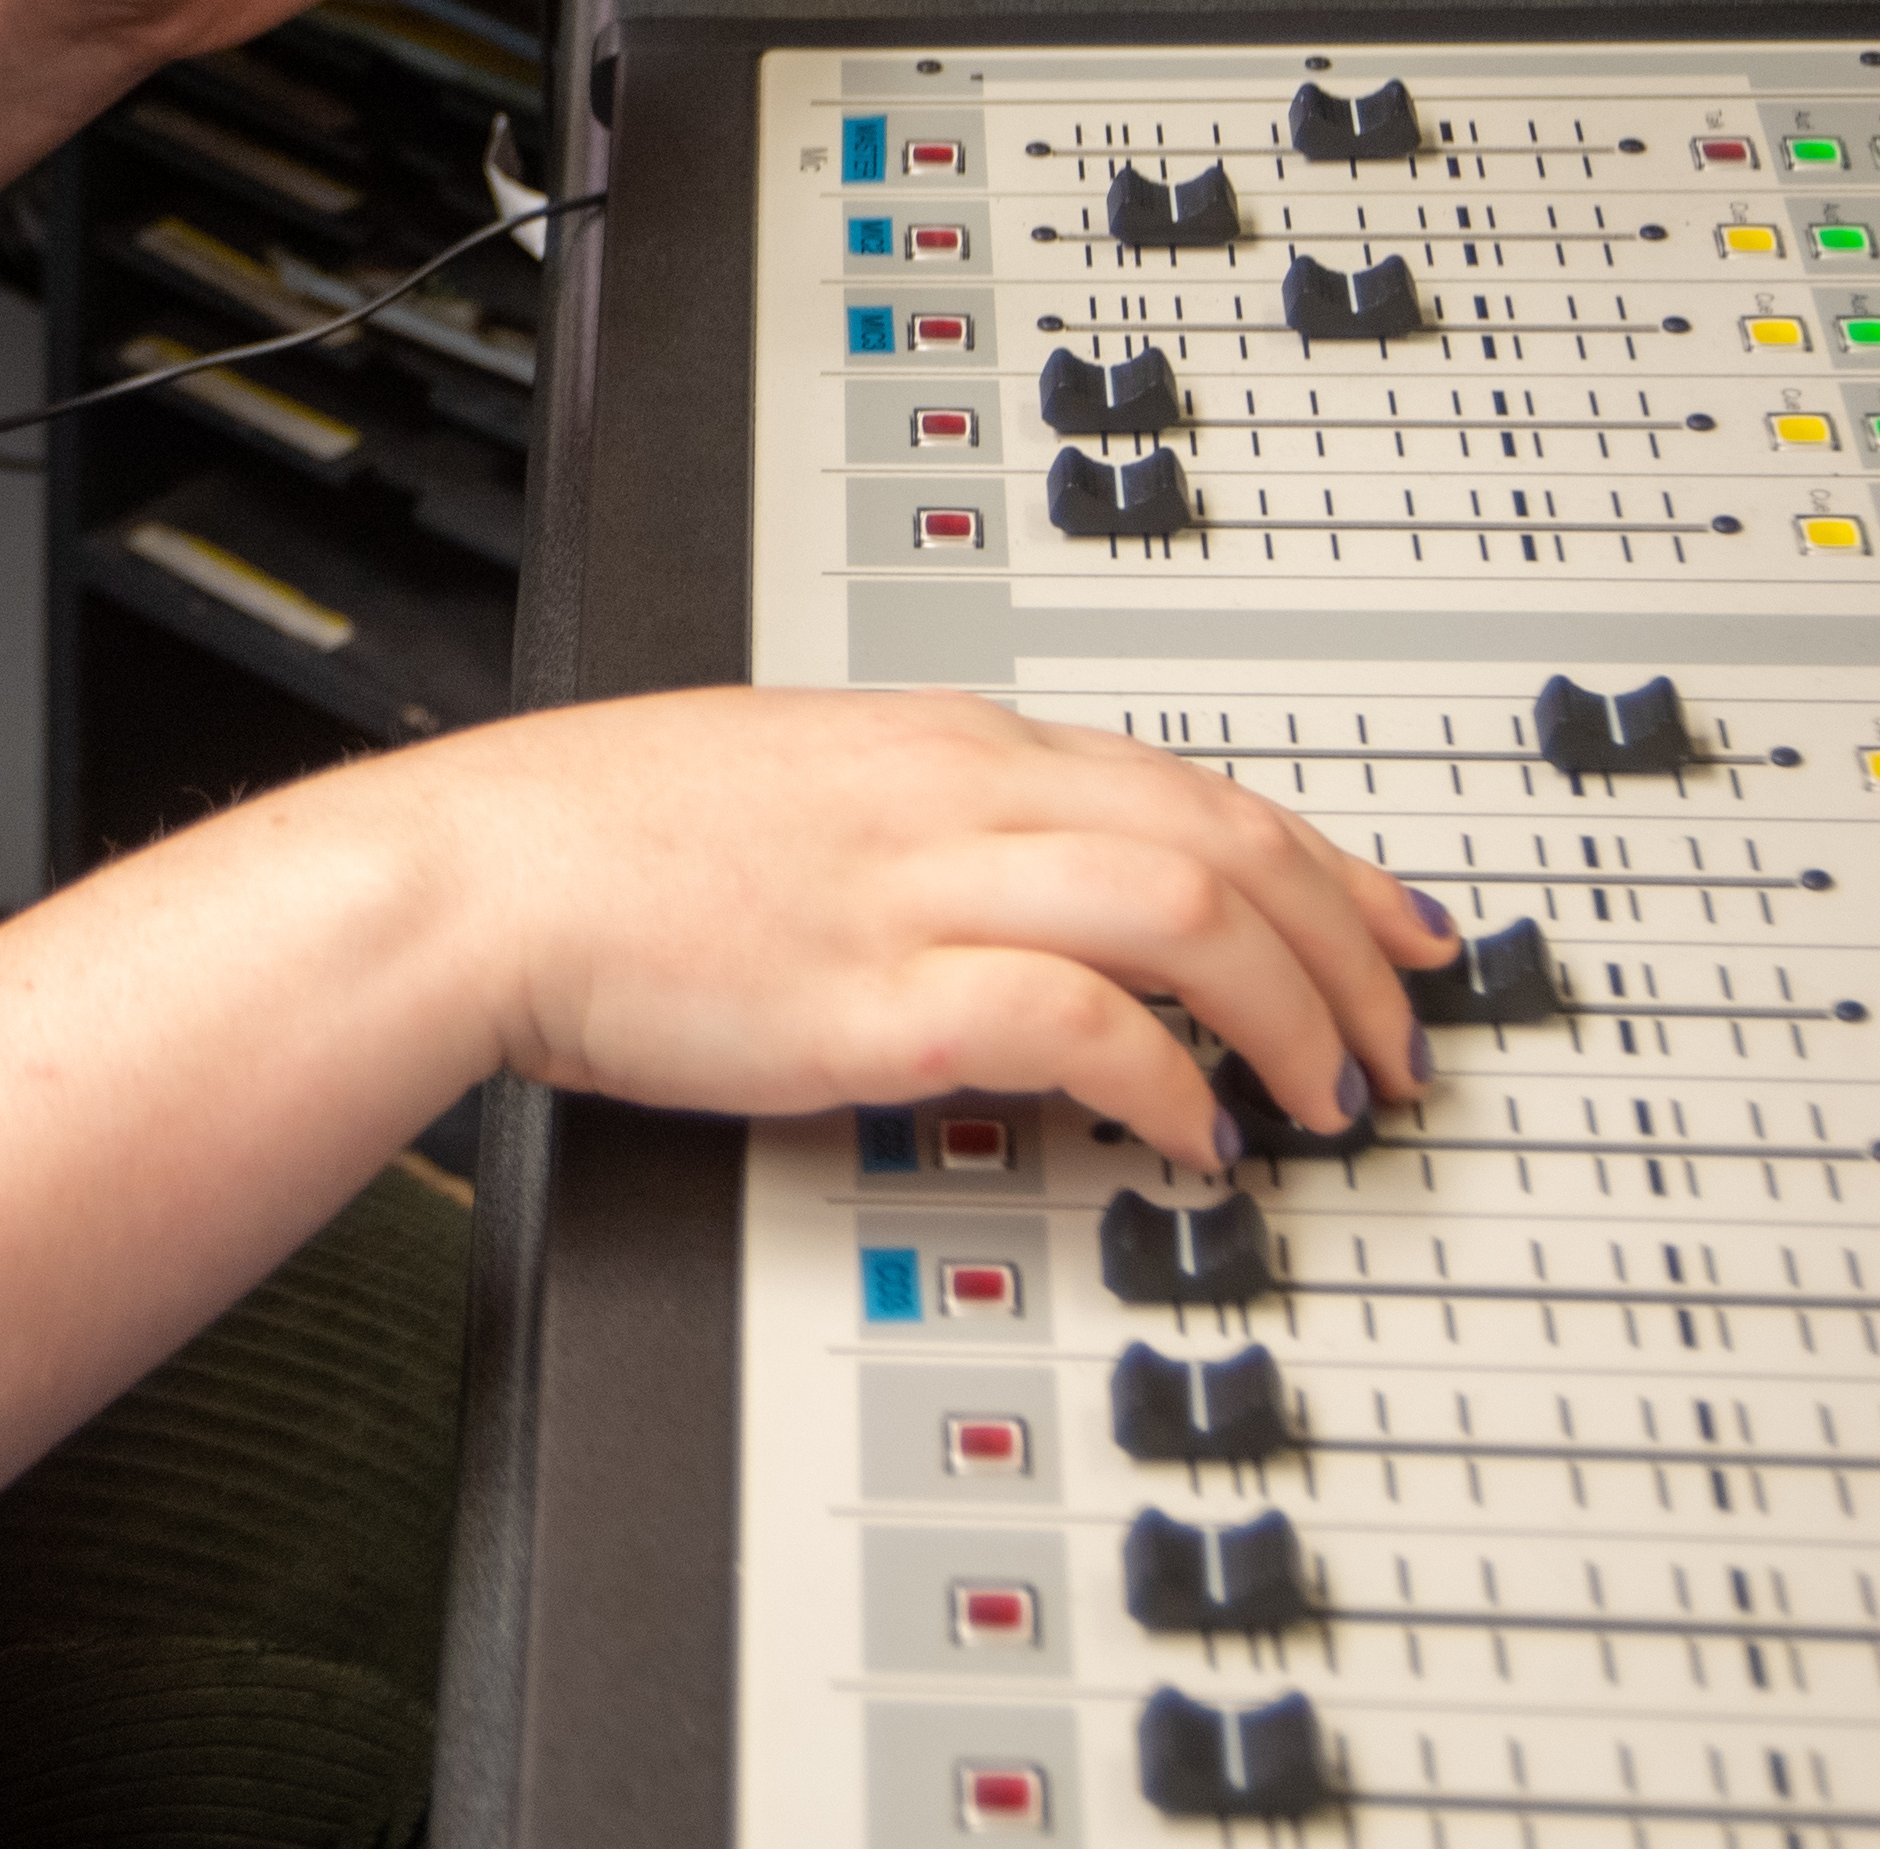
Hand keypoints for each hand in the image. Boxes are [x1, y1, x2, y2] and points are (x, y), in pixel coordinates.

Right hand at [381, 688, 1456, 1170]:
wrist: (481, 872)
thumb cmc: (601, 839)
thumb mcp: (798, 783)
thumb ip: (917, 818)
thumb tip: (1014, 879)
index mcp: (944, 741)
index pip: (1190, 783)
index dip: (1324, 862)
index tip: (1396, 929)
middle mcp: (956, 796)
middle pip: (1225, 837)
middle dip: (1347, 944)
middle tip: (1398, 1040)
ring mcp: (920, 890)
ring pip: (1186, 909)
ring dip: (1289, 1012)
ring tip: (1323, 1098)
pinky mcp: (877, 998)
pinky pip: (1079, 1024)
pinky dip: (1165, 1083)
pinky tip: (1190, 1140)